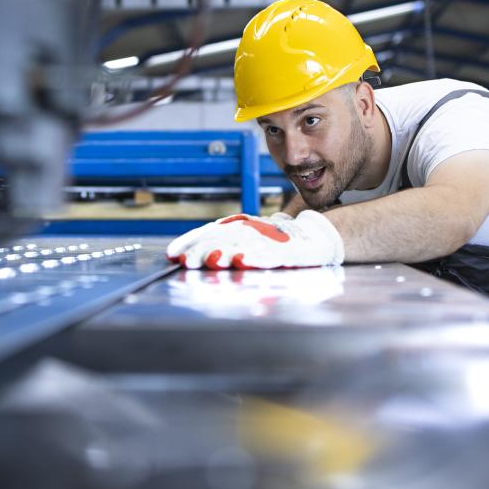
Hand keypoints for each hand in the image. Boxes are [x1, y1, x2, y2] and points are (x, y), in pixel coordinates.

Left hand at [166, 210, 344, 268]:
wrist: (316, 237)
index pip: (208, 231)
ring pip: (242, 244)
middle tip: (187, 262)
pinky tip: (243, 261)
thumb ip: (223, 244)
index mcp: (238, 226)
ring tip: (211, 260)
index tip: (172, 255)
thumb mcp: (247, 238)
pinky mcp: (287, 251)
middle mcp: (250, 230)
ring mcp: (269, 240)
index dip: (190, 242)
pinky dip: (255, 257)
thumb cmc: (276, 241)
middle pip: (222, 238)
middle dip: (202, 250)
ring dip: (225, 252)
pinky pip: (269, 254)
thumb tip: (190, 256)